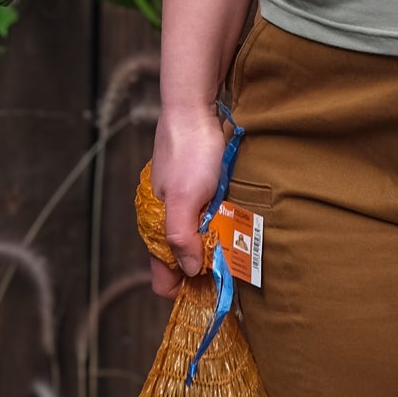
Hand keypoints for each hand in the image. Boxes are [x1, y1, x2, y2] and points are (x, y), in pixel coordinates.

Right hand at [149, 102, 227, 299]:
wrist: (194, 107)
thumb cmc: (188, 151)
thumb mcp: (185, 198)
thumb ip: (181, 236)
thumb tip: (190, 270)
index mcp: (156, 227)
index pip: (164, 278)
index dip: (185, 289)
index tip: (213, 289)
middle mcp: (167, 220)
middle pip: (184, 262)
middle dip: (206, 268)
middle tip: (235, 265)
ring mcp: (183, 204)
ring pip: (198, 239)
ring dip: (218, 244)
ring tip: (241, 241)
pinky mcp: (199, 189)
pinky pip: (210, 217)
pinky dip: (223, 222)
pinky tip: (237, 217)